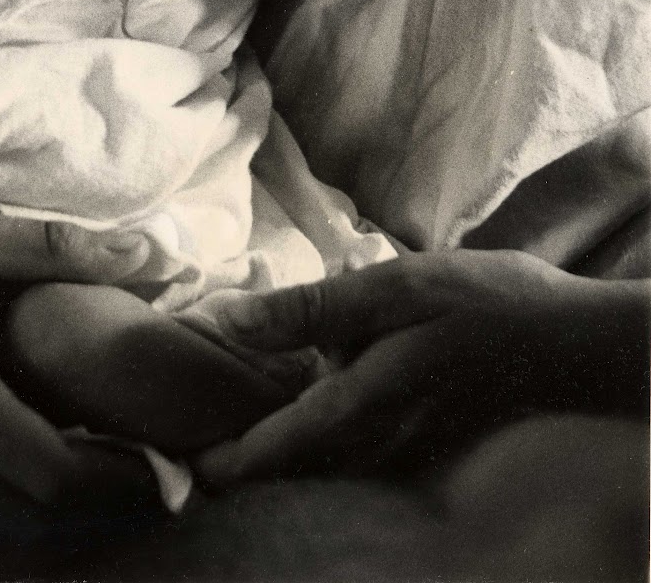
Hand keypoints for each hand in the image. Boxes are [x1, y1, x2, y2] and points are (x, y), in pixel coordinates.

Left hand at [194, 250, 650, 484]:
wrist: (568, 340)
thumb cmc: (480, 303)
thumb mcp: (391, 288)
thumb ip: (308, 309)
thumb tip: (227, 321)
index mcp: (361, 404)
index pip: (274, 451)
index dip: (225, 463)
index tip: (184, 464)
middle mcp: (376, 440)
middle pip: (295, 465)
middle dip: (247, 458)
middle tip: (198, 442)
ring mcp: (403, 445)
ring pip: (325, 460)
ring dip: (283, 448)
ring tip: (243, 424)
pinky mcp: (422, 437)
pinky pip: (356, 447)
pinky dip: (322, 434)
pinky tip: (314, 399)